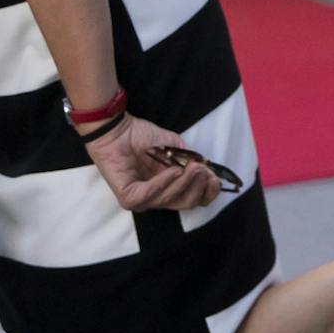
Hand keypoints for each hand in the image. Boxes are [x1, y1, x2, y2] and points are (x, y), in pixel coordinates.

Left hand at [84, 114, 222, 212]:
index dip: (207, 193)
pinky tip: (171, 169)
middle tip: (201, 169)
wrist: (117, 129)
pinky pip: (150, 195)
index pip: (193, 200)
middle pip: (185, 203)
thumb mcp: (175, 147)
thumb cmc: (142, 136)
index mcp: (169, 188)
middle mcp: (157, 197)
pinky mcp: (128, 197)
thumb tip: (211, 174)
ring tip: (190, 167)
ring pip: (170, 200)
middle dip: (197, 187)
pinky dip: (163, 182)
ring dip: (184, 183)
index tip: (216, 180)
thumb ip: (192, 160)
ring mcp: (142, 200)